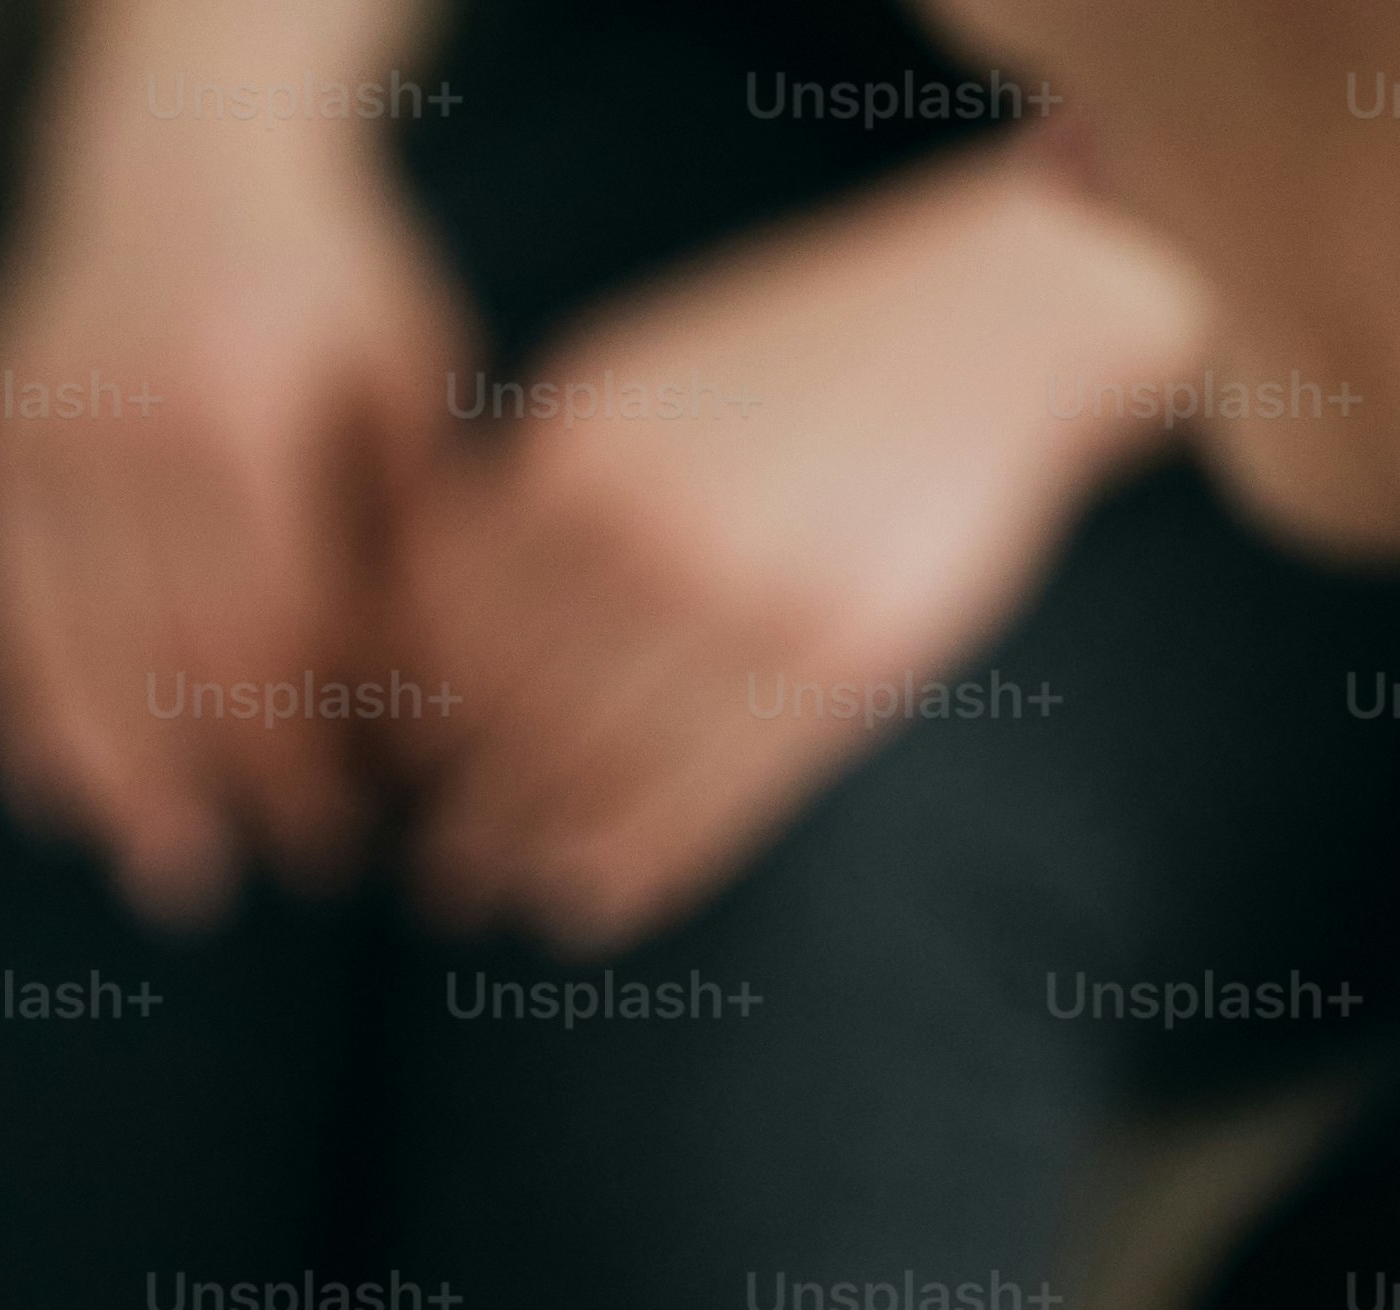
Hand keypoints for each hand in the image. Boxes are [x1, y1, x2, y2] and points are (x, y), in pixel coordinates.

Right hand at [0, 3, 471, 923]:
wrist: (181, 150)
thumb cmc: (326, 277)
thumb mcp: (403, 378)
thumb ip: (404, 532)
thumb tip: (412, 719)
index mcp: (236, 410)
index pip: (270, 635)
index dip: (304, 749)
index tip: (344, 826)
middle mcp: (117, 430)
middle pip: (166, 662)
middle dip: (223, 784)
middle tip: (262, 870)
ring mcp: (32, 442)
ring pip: (67, 654)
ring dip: (118, 781)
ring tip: (161, 865)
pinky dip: (25, 710)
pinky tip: (63, 793)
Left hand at [388, 138, 1201, 949]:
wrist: (994, 317)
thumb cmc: (800, 358)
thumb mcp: (640, 380)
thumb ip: (538, 489)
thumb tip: (421, 620)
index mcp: (580, 451)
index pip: (445, 624)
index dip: (415, 716)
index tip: (405, 765)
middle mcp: (650, 532)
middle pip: (508, 713)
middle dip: (461, 808)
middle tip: (442, 869)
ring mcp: (750, 604)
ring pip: (595, 771)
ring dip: (534, 854)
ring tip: (507, 893)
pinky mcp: (841, 663)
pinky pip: (703, 800)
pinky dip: (631, 868)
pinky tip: (592, 903)